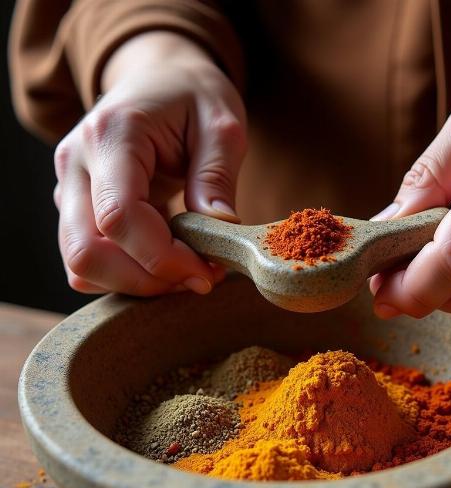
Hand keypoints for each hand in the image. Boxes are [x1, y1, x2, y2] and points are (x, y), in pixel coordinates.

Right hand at [53, 32, 245, 294]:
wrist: (158, 79)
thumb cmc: (191, 95)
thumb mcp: (221, 124)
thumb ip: (217, 177)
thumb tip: (220, 231)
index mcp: (111, 135)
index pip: (119, 217)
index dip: (163, 259)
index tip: (208, 272)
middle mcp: (76, 165)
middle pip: (87, 253)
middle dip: (148, 281)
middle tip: (200, 278)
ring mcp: (68, 189)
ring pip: (81, 267)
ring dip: (137, 284)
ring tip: (186, 271)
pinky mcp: (75, 210)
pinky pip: (89, 263)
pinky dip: (126, 276)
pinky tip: (165, 262)